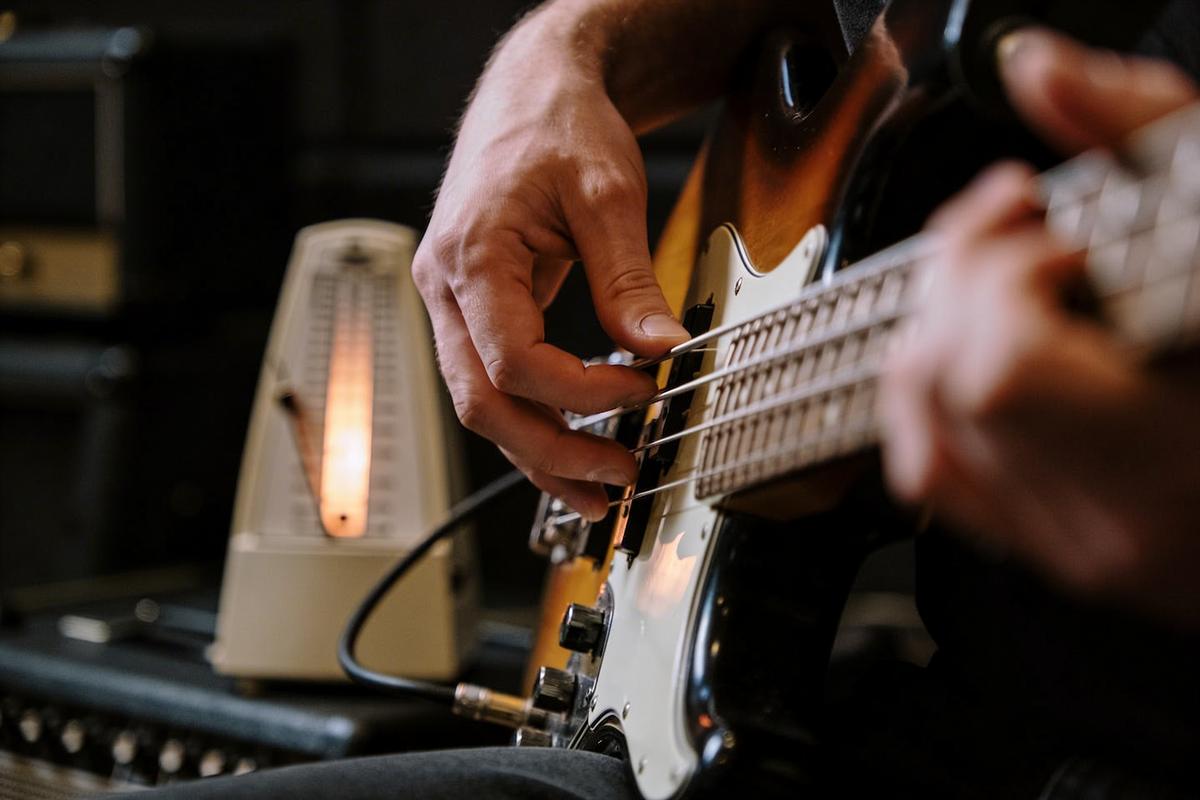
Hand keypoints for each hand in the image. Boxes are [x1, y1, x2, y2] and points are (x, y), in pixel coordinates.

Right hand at [412, 10, 688, 520]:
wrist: (529, 91)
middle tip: (617, 478)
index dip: (580, 393)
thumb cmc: (557, 126)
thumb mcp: (606, 193)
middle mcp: (444, 287)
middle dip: (550, 452)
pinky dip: (532, 420)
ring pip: (479, 404)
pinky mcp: (470, 308)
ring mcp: (449, 302)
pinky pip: (491, 381)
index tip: (643, 392)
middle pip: (480, 402)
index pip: (513, 360)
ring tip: (598, 490)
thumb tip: (661, 351)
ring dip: (537, 453)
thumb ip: (627, 280)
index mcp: (470, 256)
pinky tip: (571, 448)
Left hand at [879, 29, 1199, 626]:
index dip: (998, 275)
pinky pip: (936, 475)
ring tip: (1002, 287)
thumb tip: (1040, 69)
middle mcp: (1122, 515)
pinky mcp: (1055, 554)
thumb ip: (1143, 129)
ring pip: (923, 433)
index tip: (1052, 233)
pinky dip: (929, 398)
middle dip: (956, 283)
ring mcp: (1080, 546)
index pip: (1001, 369)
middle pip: (946, 388)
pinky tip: (974, 351)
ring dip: (935, 331)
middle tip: (1021, 241)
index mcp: (1182, 443)